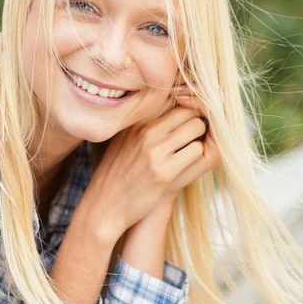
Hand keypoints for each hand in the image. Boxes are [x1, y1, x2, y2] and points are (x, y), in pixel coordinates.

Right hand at [81, 98, 220, 239]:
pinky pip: (196, 150)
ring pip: (197, 127)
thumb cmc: (116, 173)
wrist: (104, 207)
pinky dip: (196, 156)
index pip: (170, 96)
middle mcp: (143, 131)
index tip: (184, 120)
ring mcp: (154, 151)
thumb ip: (142, 123)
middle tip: (191, 137)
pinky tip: (186, 164)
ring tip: (188, 150)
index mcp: (134, 120)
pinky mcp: (164, 172)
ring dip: (198, 139)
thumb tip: (165, 105)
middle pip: (188, 109)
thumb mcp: (123, 140)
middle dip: (195, 122)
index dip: (184, 105)